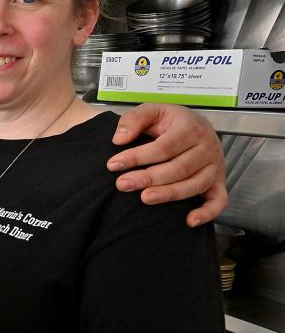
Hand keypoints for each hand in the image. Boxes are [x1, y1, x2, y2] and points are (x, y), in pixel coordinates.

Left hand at [106, 104, 227, 226]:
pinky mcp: (218, 182)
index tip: (113, 164)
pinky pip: (219, 201)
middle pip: (178, 168)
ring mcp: (215, 167)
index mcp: (191, 128)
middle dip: (148, 178)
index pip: (163, 147)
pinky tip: (188, 221)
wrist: (196, 126)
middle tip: (122, 184)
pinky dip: (207, 213)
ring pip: (194, 185)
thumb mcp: (152, 111)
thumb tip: (119, 139)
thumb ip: (134, 120)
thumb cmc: (170, 122)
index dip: (138, 157)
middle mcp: (207, 148)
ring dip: (169, 194)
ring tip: (145, 198)